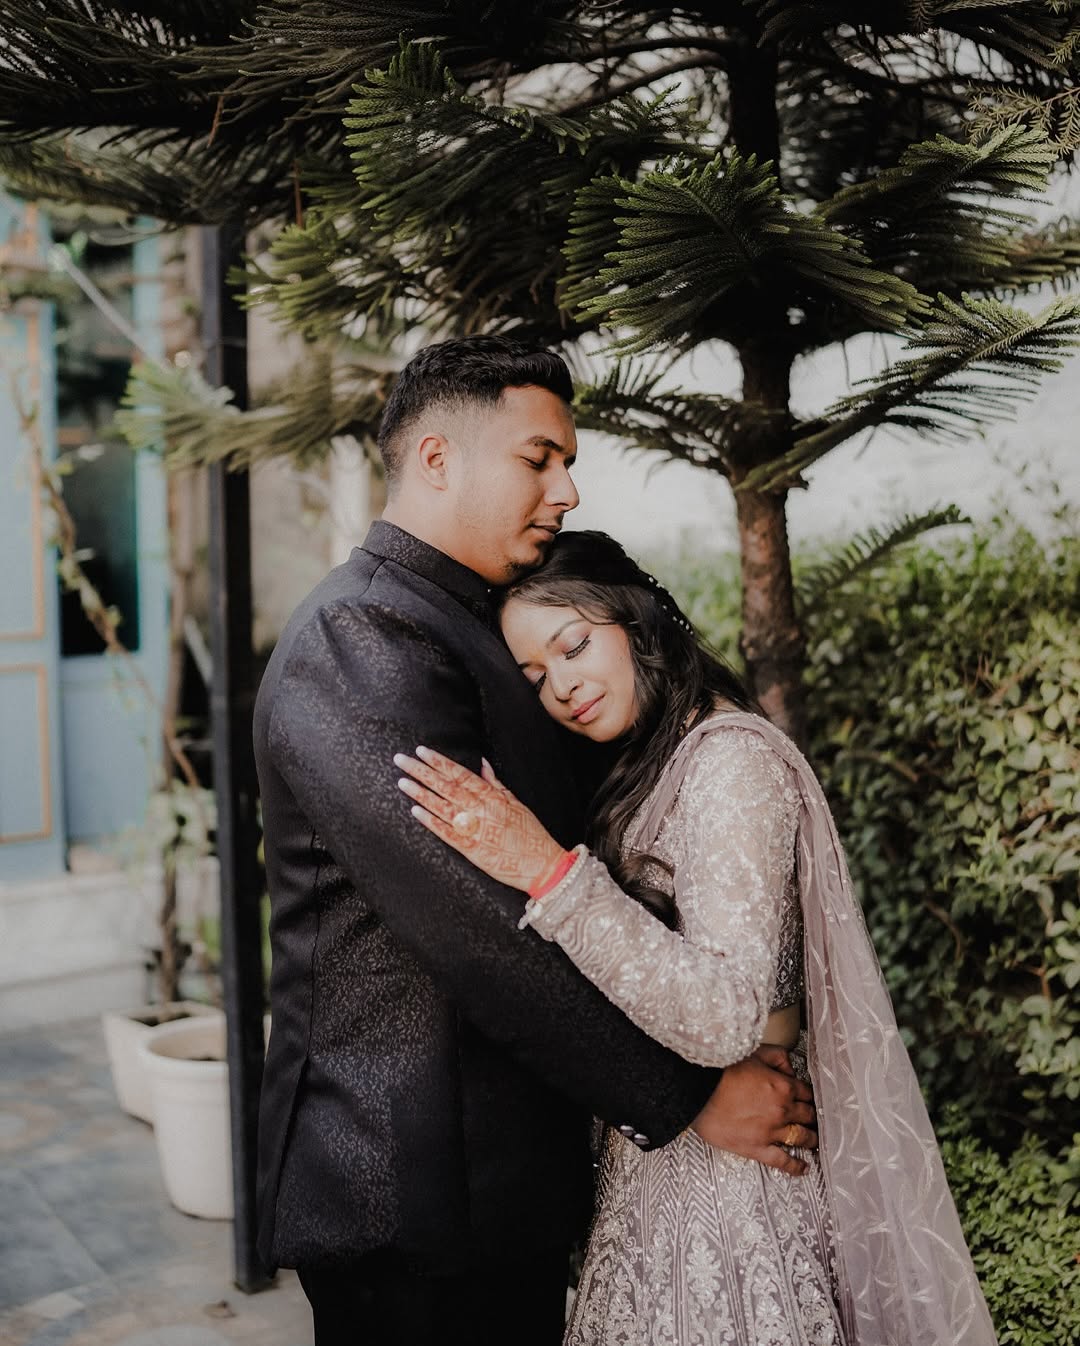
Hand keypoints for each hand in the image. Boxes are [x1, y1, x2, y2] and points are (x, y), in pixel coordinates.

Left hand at [395, 746, 565, 893]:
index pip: (460, 773)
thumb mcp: (515, 802)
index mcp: (492, 796)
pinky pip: (445, 832)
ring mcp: (474, 829)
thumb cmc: (529, 833)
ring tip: (402, 782)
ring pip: (442, 806)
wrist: (540, 864)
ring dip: (420, 793)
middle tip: (401, 760)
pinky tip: (415, 811)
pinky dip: (430, 821)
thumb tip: (481, 763)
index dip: (439, 762)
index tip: (421, 751)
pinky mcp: (470, 849)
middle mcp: (480, 810)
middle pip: (445, 786)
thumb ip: (495, 783)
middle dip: (421, 771)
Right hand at [690, 1044, 817, 1176]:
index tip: (809, 1099)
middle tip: (815, 1120)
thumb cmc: (722, 1070)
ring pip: (801, 1137)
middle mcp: (782, 1110)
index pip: (806, 1092)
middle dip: (812, 1116)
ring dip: (811, 1139)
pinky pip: (782, 1161)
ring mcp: (771, 1131)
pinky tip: (803, 1167)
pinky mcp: (756, 1148)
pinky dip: (795, 1166)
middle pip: (807, 1115)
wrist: (698, 1089)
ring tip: (813, 1141)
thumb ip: (778, 1057)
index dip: (809, 1095)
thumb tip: (791, 1068)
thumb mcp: (755, 1052)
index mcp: (783, 1086)